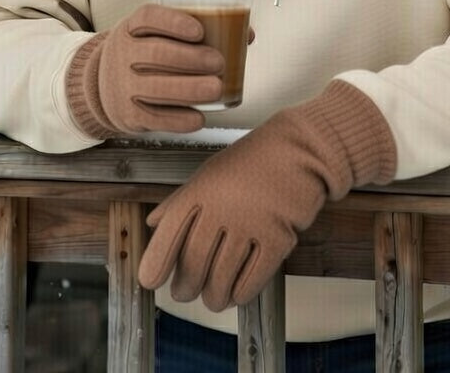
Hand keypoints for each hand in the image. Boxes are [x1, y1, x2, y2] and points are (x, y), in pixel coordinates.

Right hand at [69, 4, 225, 134]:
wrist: (103, 83)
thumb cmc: (145, 52)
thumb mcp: (158, 34)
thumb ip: (199, 30)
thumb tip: (246, 33)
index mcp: (132, 27)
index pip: (149, 18)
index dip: (174, 22)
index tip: (200, 30)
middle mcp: (123, 54)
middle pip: (156, 53)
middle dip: (191, 58)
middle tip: (220, 62)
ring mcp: (122, 85)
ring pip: (156, 88)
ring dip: (190, 89)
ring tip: (217, 88)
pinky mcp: (128, 115)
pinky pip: (154, 119)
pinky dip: (179, 120)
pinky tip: (200, 117)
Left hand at [138, 81, 396, 310]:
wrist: (298, 151)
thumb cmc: (251, 162)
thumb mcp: (208, 174)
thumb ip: (179, 201)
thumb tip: (152, 224)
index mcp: (199, 192)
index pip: (168, 236)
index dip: (155, 264)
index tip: (151, 281)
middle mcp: (221, 210)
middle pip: (194, 266)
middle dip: (185, 288)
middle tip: (184, 292)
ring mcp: (250, 226)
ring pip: (221, 280)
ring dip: (213, 297)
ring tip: (212, 298)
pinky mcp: (277, 240)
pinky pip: (251, 281)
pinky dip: (240, 294)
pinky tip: (237, 293)